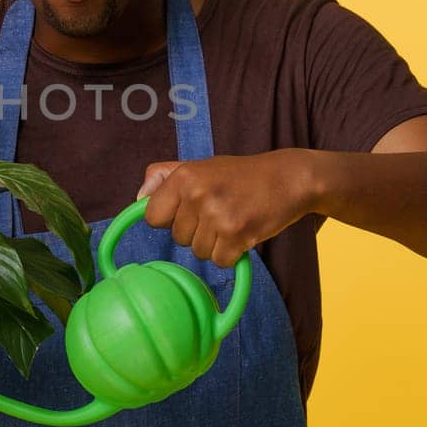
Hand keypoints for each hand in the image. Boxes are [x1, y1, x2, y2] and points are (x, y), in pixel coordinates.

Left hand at [136, 151, 318, 267]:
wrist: (288, 178)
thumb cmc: (241, 175)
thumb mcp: (200, 165)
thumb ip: (165, 176)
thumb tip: (137, 199)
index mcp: (183, 176)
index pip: (152, 217)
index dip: (169, 219)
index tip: (187, 213)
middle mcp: (197, 195)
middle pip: (177, 238)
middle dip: (196, 231)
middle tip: (219, 211)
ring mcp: (217, 216)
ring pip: (198, 252)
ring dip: (215, 243)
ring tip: (233, 220)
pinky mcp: (237, 236)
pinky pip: (219, 261)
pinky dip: (231, 254)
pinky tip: (243, 233)